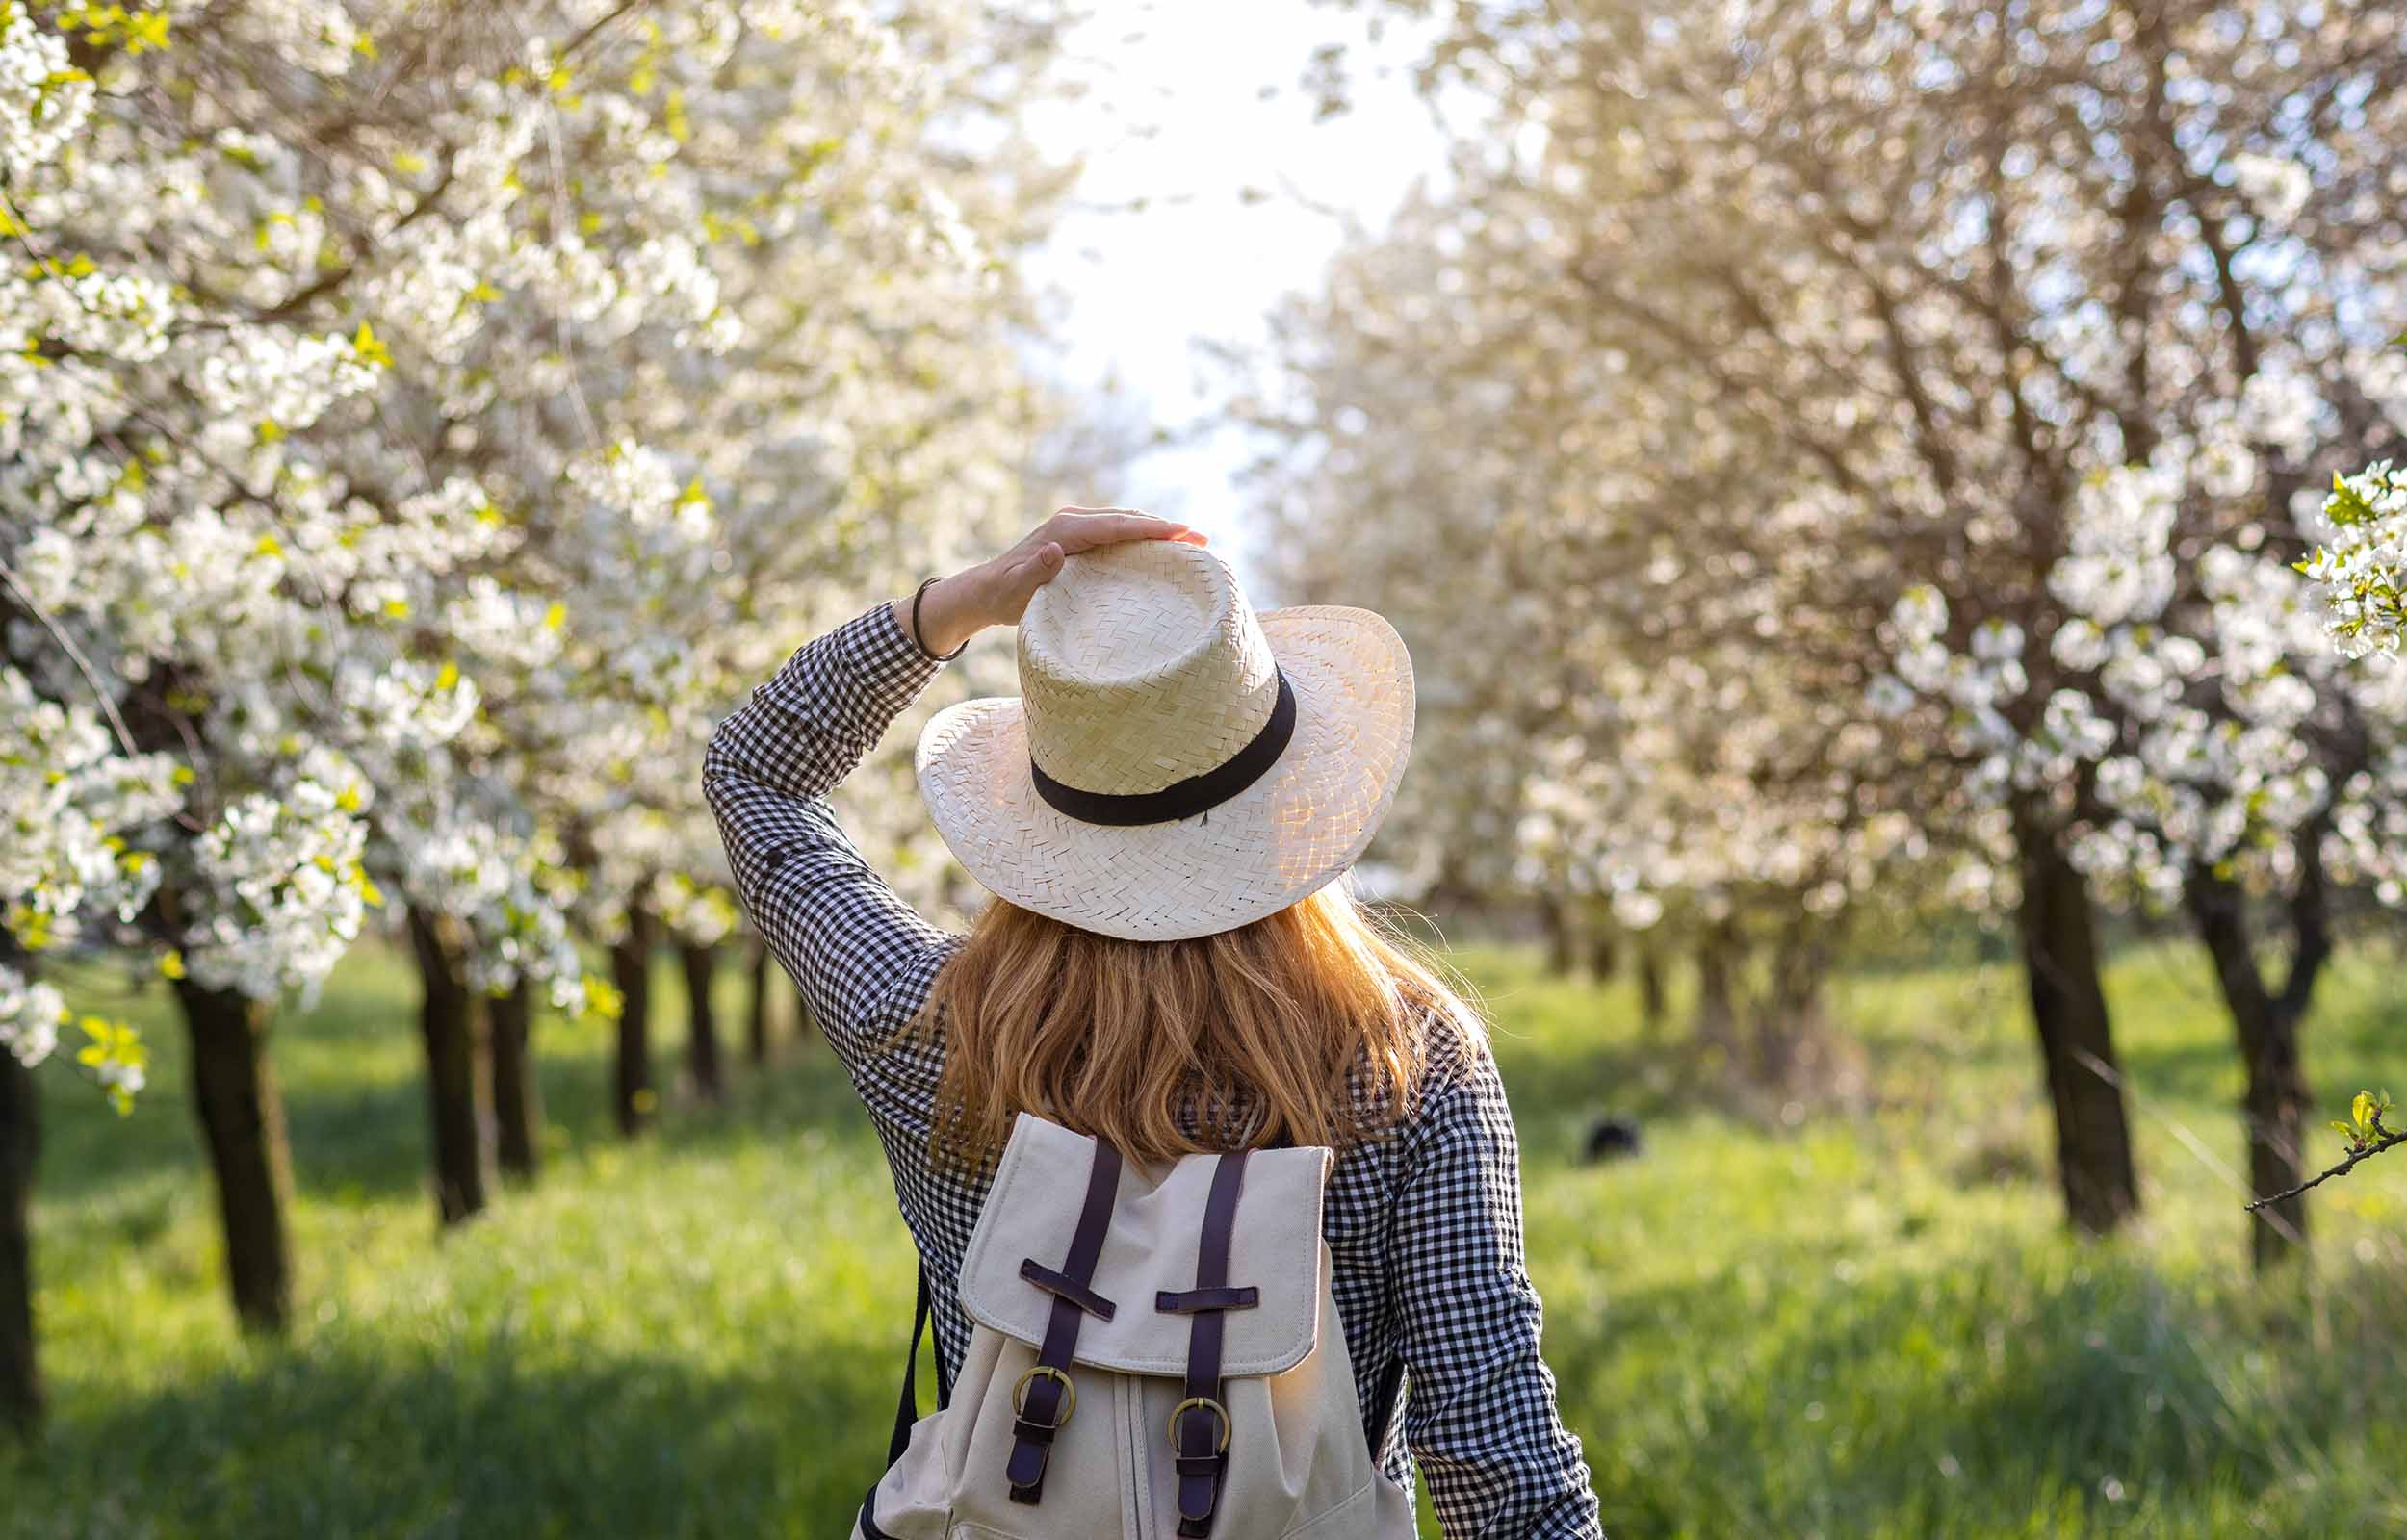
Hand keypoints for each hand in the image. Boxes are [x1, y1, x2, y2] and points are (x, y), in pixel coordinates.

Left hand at [897, 507, 1205, 657]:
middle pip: (1129, 520)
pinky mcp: (1079, 537)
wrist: (985, 590)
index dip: (1153, 528)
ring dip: (1158, 531)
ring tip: (1194, 543)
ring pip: (1126, 523)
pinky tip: (1163, 550)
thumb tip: (1055, 550)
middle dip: (1167, 527)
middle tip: (1204, 539)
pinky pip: (1119, 532)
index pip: (1118, 526)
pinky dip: (1143, 537)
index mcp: (1065, 530)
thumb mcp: (1017, 589)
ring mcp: (1077, 526)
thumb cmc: (1003, 595)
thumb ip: (1036, 571)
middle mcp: (1073, 521)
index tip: (1185, 532)